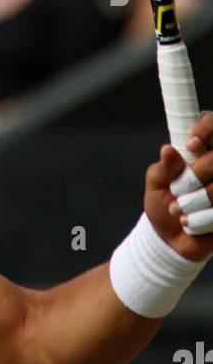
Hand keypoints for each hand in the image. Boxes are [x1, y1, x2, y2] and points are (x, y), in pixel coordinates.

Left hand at [144, 111, 212, 262]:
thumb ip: (162, 168)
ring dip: (196, 203)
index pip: (211, 123)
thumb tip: (168, 150)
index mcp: (200, 150)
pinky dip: (204, 220)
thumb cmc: (163, 204)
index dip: (206, 130)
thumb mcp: (155, 184)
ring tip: (180, 212)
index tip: (191, 146)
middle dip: (194, 178)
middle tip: (177, 193)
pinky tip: (192, 223)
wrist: (171, 240)